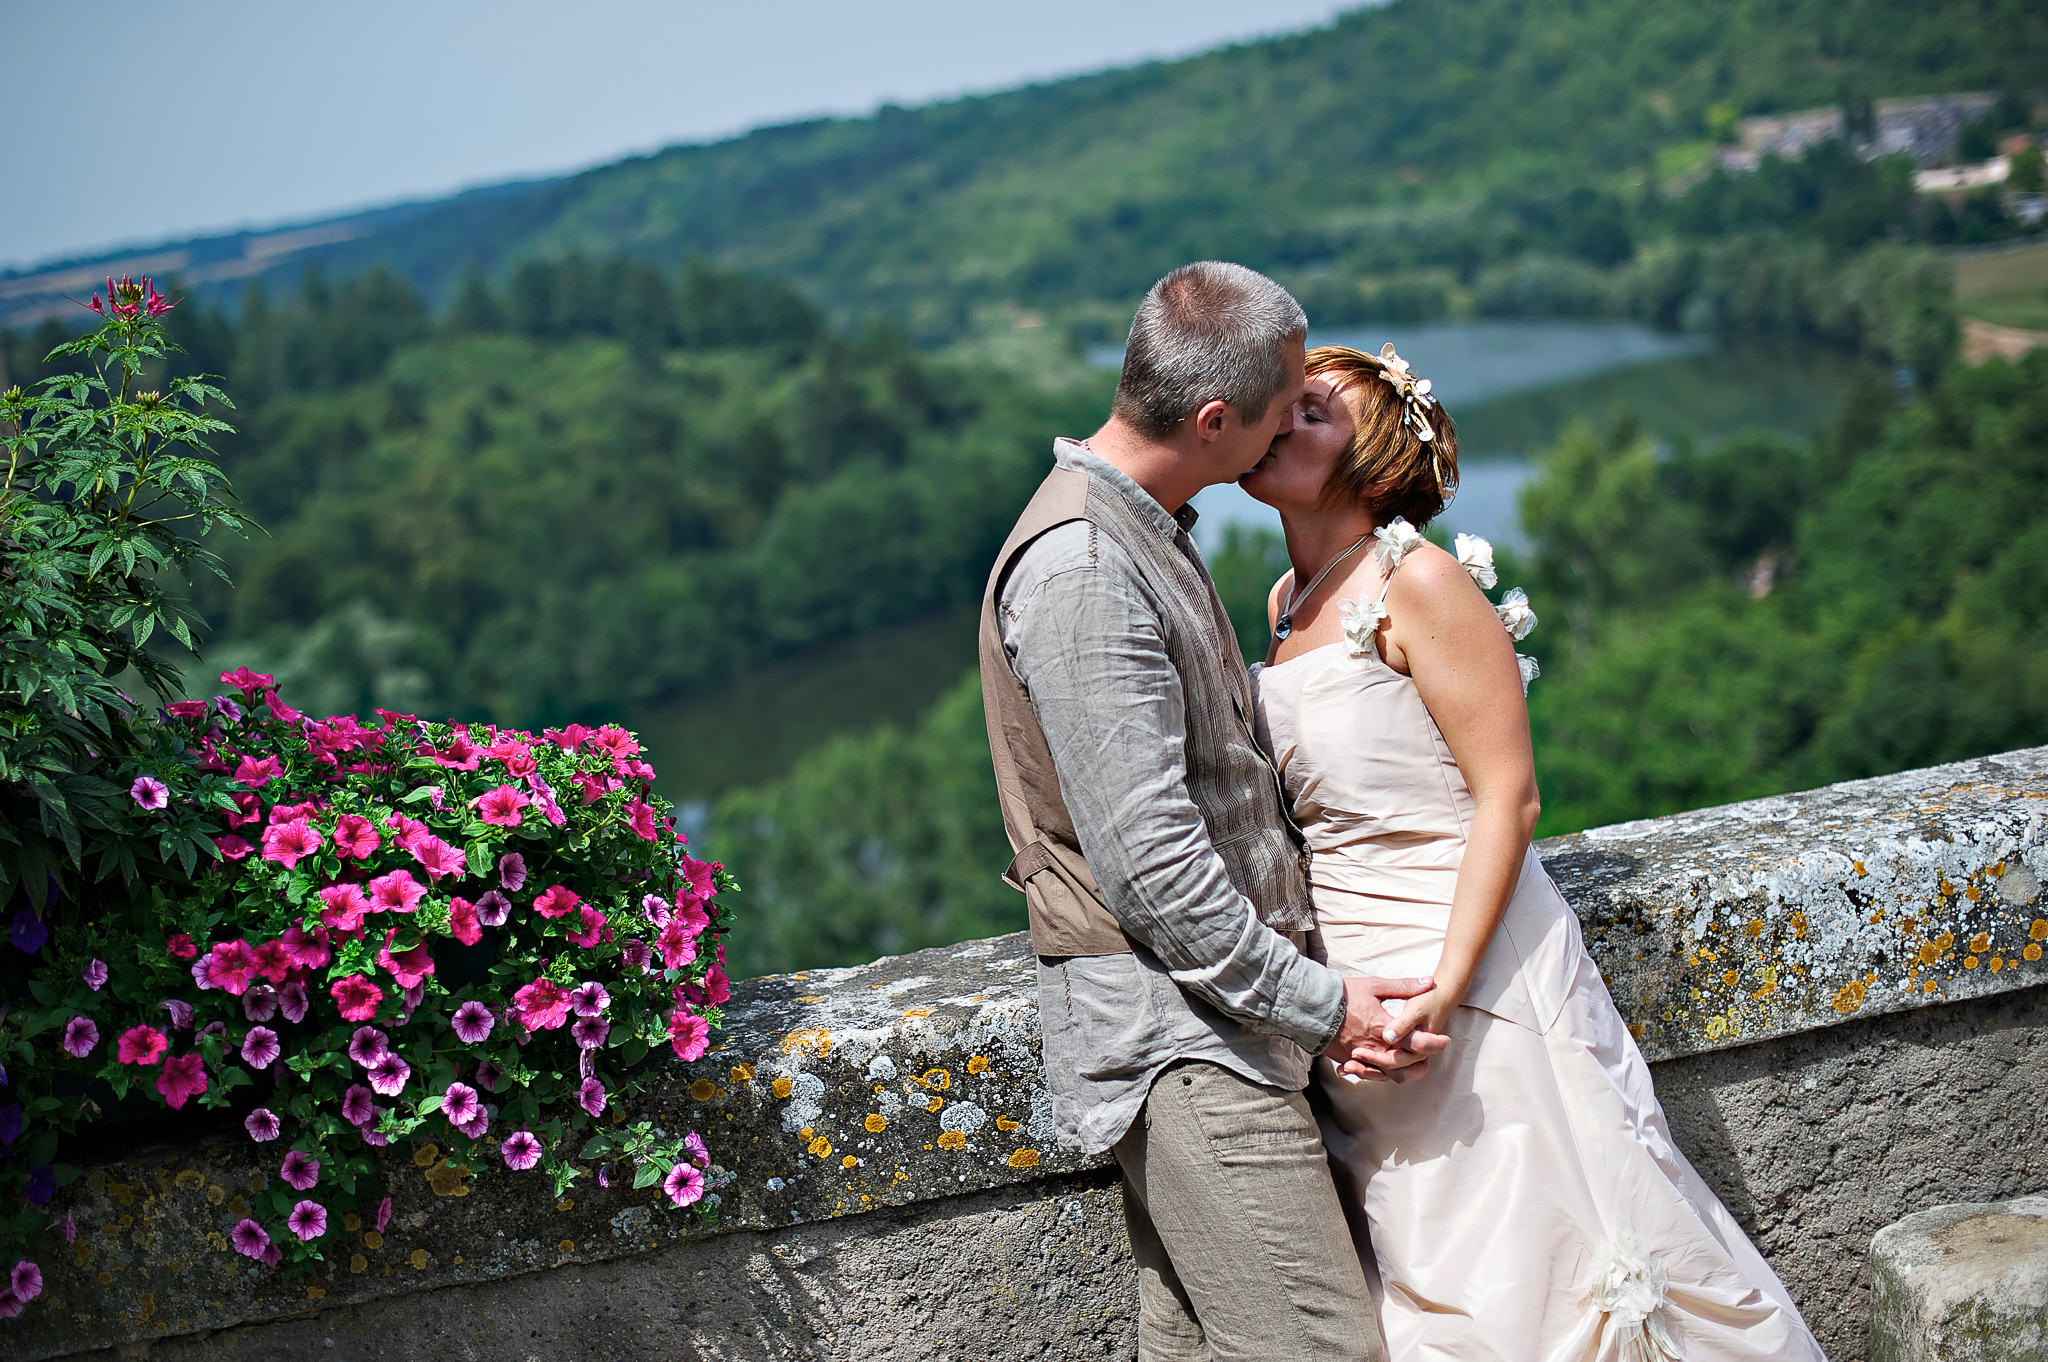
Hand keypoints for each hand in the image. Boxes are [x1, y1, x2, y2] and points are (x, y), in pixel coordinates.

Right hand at [1324, 976, 1449, 1081]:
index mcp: (1384, 1029)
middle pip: (1406, 1064)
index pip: (1417, 1042)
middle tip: (1432, 1055)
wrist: (1309, 1006)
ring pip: (1388, 1075)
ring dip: (1403, 1072)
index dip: (1435, 1043)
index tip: (1446, 1040)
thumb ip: (1404, 987)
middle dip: (1422, 1061)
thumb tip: (1428, 982)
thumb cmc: (1343, 994)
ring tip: (1414, 1066)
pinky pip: (1368, 1073)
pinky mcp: (1348, 1059)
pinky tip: (1383, 1068)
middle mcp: (1375, 1047)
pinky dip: (1379, 1073)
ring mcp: (1361, 1056)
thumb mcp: (1375, 986)